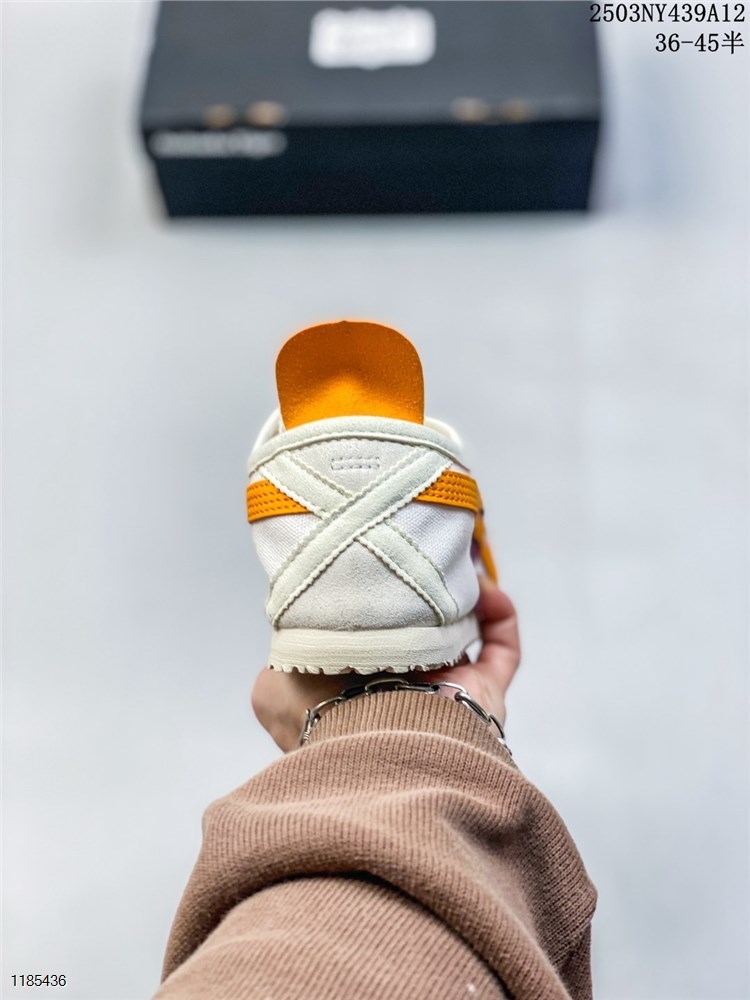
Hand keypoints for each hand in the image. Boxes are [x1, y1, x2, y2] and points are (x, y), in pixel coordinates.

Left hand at [251, 576, 520, 752]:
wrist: (372, 738)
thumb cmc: (319, 714)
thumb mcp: (272, 687)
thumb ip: (280, 661)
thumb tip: (289, 645)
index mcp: (356, 696)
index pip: (368, 648)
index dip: (372, 610)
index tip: (374, 574)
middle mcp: (404, 695)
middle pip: (420, 638)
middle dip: (422, 599)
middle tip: (421, 561)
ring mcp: (448, 695)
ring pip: (461, 638)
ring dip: (462, 597)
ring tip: (454, 562)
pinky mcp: (486, 694)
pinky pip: (502, 649)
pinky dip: (498, 615)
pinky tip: (484, 585)